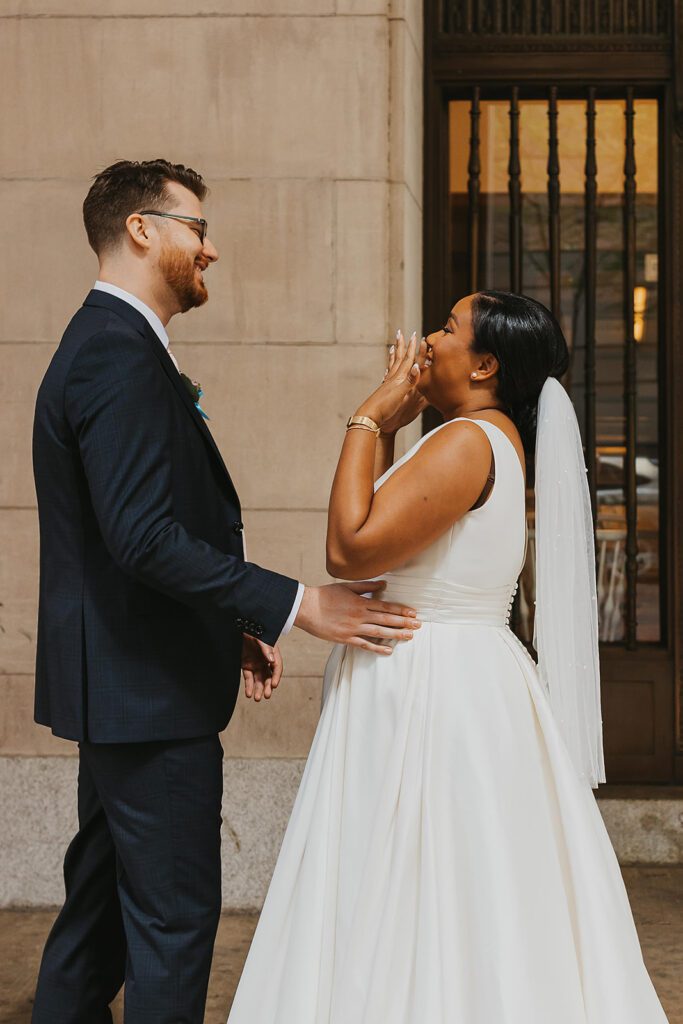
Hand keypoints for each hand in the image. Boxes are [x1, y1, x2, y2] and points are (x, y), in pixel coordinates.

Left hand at [242, 635, 282, 701]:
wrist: (241, 626)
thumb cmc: (253, 630)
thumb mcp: (260, 637)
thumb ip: (266, 648)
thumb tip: (271, 660)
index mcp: (272, 653)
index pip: (276, 667)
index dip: (276, 676)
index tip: (273, 685)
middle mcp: (265, 660)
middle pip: (268, 676)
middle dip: (267, 686)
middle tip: (266, 695)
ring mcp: (255, 664)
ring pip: (258, 679)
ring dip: (258, 689)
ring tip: (257, 698)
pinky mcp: (246, 665)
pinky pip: (248, 678)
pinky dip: (248, 686)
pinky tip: (248, 693)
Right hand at [294, 581, 420, 654]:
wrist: (306, 608)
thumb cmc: (325, 595)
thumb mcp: (347, 586)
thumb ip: (367, 586)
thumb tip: (384, 584)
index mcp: (360, 602)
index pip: (385, 607)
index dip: (400, 610)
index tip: (413, 613)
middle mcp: (359, 616)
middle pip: (385, 620)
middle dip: (403, 623)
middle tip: (418, 626)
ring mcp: (352, 628)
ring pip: (378, 633)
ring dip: (395, 635)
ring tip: (409, 637)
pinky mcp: (345, 638)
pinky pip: (364, 645)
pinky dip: (377, 648)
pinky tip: (388, 651)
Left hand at [378, 331, 428, 435]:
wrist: (370, 418)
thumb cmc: (385, 408)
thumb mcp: (401, 394)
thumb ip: (410, 381)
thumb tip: (417, 366)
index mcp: (399, 379)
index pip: (408, 360)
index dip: (413, 348)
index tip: (416, 335)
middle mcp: (393, 379)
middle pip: (398, 359)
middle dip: (401, 346)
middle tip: (400, 333)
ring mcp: (388, 384)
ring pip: (392, 366)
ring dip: (394, 355)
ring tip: (393, 346)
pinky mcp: (384, 391)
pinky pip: (388, 376)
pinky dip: (389, 370)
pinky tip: (387, 371)